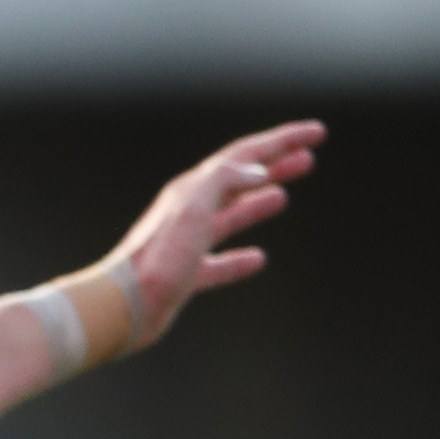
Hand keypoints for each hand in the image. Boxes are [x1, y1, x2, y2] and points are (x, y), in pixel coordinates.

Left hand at [101, 118, 321, 347]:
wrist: (122, 306)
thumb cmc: (157, 259)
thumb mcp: (193, 210)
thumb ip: (223, 182)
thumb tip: (258, 169)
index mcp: (191, 190)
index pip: (244, 155)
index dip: (282, 140)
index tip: (316, 132)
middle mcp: (186, 211)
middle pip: (238, 180)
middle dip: (274, 164)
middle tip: (308, 156)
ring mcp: (185, 243)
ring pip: (229, 216)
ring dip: (258, 202)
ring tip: (284, 195)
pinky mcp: (184, 274)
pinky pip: (219, 262)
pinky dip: (240, 258)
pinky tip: (257, 259)